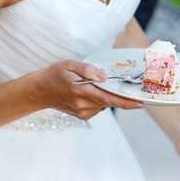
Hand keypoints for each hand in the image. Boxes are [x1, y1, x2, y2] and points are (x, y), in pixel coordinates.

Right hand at [29, 59, 143, 118]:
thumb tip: (104, 76)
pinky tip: (90, 93)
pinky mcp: (82, 116)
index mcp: (81, 91)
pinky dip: (100, 100)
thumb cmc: (55, 74)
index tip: (140, 103)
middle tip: (131, 92)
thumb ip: (87, 69)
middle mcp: (83, 105)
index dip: (125, 102)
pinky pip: (98, 108)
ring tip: (96, 86)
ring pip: (104, 104)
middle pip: (109, 102)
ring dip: (107, 97)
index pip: (108, 98)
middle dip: (121, 97)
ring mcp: (82, 112)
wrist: (39, 91)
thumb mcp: (69, 64)